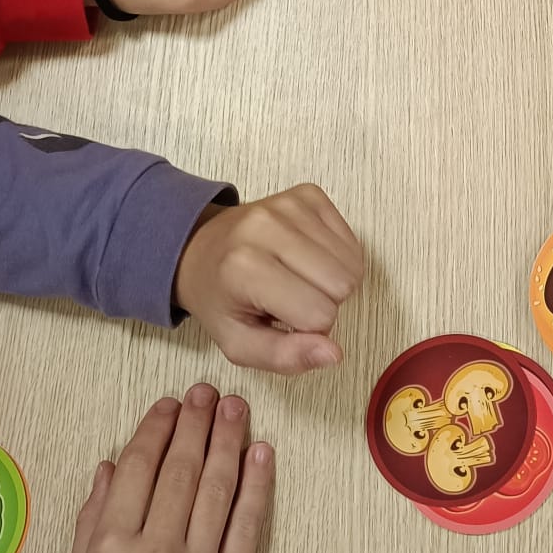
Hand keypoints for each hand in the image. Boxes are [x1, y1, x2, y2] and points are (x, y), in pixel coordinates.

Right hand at [61, 384, 273, 552]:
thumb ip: (93, 516)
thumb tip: (111, 463)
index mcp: (111, 544)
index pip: (139, 468)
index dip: (157, 429)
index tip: (169, 404)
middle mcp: (156, 550)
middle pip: (182, 470)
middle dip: (196, 423)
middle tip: (207, 393)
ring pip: (218, 488)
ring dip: (229, 441)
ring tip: (235, 408)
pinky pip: (249, 526)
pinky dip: (257, 486)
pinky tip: (261, 454)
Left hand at [174, 186, 363, 373]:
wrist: (200, 250)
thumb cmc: (221, 298)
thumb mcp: (240, 343)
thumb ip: (285, 357)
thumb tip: (334, 354)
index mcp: (244, 269)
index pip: (319, 314)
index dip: (310, 329)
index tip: (284, 319)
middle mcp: (266, 228)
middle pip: (342, 285)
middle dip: (325, 303)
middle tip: (293, 300)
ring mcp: (289, 206)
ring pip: (352, 263)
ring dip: (333, 281)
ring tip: (299, 280)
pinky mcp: (307, 195)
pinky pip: (351, 240)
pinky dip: (337, 258)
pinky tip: (308, 261)